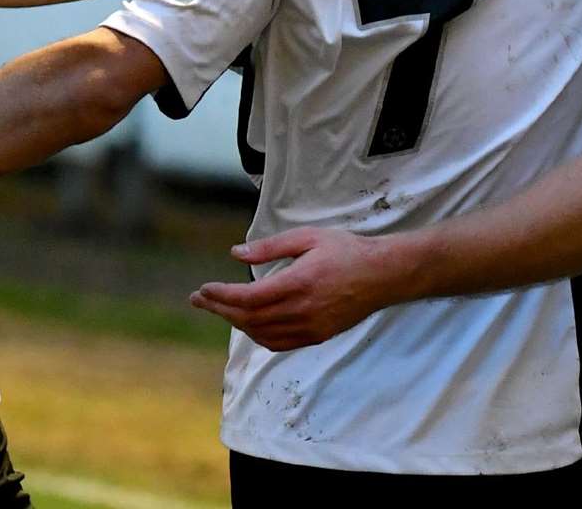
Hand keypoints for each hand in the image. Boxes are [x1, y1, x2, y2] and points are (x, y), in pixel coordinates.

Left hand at [189, 227, 401, 350]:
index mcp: (298, 283)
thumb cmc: (346, 250)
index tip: (203, 290)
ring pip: (261, 334)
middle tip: (199, 300)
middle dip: (219, 309)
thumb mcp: (308, 237)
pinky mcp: (317, 336)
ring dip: (236, 323)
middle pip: (249, 318)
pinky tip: (248, 323)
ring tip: (220, 308)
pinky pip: (278, 343)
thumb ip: (270, 247)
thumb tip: (235, 253)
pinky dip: (257, 335)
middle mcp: (302, 310)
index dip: (221, 296)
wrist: (383, 275)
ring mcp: (310, 328)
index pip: (248, 298)